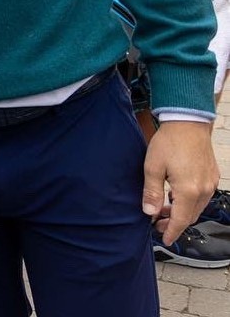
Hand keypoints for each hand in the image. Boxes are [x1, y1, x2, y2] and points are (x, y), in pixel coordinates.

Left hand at [142, 120, 218, 244]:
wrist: (188, 122)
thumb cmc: (169, 142)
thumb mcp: (152, 167)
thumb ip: (152, 192)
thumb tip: (149, 212)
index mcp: (189, 191)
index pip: (181, 220)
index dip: (172, 231)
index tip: (164, 239)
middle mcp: (204, 190)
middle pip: (190, 216)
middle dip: (175, 222)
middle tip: (157, 223)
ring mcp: (210, 183)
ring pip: (197, 207)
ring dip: (182, 212)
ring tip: (165, 210)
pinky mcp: (212, 176)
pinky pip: (202, 197)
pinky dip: (190, 202)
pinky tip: (177, 196)